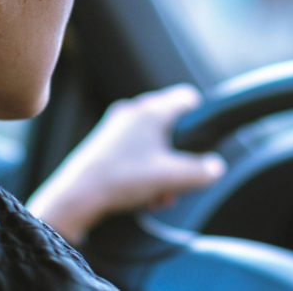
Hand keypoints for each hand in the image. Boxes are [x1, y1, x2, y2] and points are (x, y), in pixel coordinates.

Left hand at [26, 84, 227, 243]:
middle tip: (179, 180)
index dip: (200, 118)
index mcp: (151, 111)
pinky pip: (135, 150)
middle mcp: (133, 111)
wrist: (77, 195)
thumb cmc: (122, 179)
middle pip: (171, 125)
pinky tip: (144, 195)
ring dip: (162, 168)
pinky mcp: (105, 142)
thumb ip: (201, 171)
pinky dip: (145, 170)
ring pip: (153, 142)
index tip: (203, 140)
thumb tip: (216, 167)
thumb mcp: (171, 178)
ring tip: (160, 195)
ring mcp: (116, 126)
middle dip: (179, 156)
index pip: (187, 97)